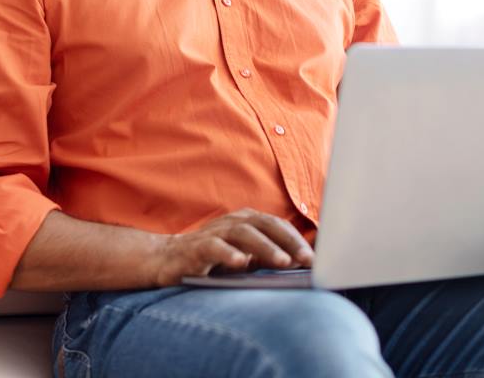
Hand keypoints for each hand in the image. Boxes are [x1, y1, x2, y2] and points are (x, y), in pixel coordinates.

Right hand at [151, 208, 314, 286]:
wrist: (168, 259)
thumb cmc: (213, 257)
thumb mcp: (244, 255)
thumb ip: (268, 256)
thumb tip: (300, 262)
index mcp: (248, 220)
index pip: (278, 225)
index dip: (297, 240)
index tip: (315, 258)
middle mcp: (234, 221)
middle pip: (266, 225)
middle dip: (289, 242)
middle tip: (306, 260)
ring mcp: (216, 232)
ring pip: (244, 234)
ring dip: (266, 247)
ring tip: (282, 262)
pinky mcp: (197, 246)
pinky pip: (214, 247)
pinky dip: (229, 254)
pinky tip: (241, 263)